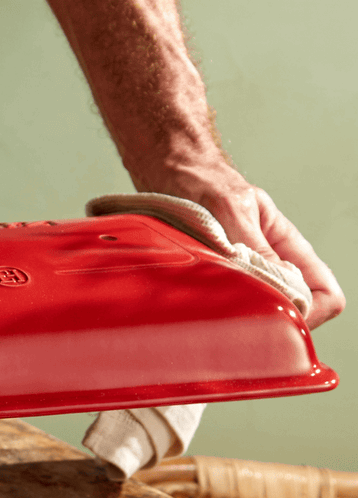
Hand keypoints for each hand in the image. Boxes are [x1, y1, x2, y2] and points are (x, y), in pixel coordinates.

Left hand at [153, 165, 344, 329]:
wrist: (172, 176)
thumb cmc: (205, 185)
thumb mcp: (234, 213)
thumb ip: (259, 249)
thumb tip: (285, 285)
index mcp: (287, 246)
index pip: (325, 293)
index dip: (309, 312)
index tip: (276, 315)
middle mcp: (272, 265)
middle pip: (295, 313)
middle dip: (274, 321)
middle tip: (239, 317)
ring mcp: (246, 276)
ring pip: (262, 315)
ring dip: (244, 318)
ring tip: (217, 308)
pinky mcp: (218, 283)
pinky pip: (230, 311)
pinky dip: (219, 314)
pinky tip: (200, 307)